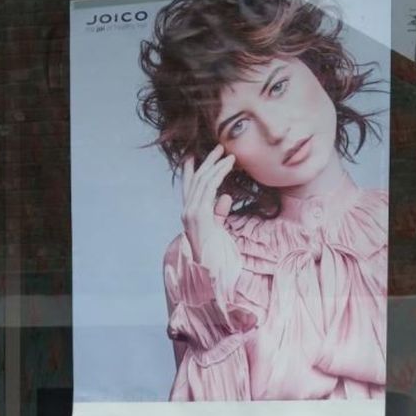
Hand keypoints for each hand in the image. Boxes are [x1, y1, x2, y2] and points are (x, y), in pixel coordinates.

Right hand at [180, 144, 234, 262]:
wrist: (209, 267)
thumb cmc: (215, 251)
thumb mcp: (217, 228)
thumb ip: (219, 212)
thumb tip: (226, 196)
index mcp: (189, 214)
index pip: (188, 187)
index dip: (190, 169)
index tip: (193, 154)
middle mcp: (187, 210)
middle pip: (196, 179)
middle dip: (208, 162)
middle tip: (219, 148)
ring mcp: (191, 212)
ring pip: (204, 181)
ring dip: (217, 165)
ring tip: (228, 155)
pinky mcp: (199, 213)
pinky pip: (210, 188)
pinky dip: (219, 174)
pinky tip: (227, 166)